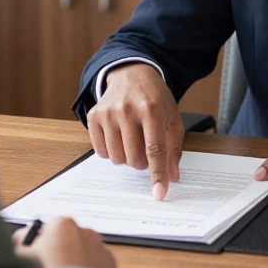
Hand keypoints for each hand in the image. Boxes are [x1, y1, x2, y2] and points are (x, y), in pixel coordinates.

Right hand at [13, 216, 118, 267]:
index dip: (37, 244)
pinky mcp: (111, 265)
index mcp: (63, 224)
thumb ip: (21, 242)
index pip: (46, 228)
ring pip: (82, 253)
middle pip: (66, 239)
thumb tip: (21, 238)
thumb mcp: (23, 257)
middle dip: (58, 252)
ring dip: (74, 263)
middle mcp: (85, 231)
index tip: (33, 257)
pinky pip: (96, 266)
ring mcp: (100, 247)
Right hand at [88, 62, 183, 199]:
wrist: (132, 74)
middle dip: (142, 163)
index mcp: (151, 109)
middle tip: (146, 150)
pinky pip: (100, 151)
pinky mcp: (94, 115)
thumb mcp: (172, 118)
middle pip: (134, 158)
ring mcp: (108, 112)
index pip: (155, 150)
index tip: (159, 193)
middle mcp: (127, 110)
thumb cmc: (155, 99)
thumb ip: (174, 148)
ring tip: (132, 142)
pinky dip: (111, 151)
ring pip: (117, 158)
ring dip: (127, 158)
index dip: (157, 174)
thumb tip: (172, 176)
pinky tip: (118, 137)